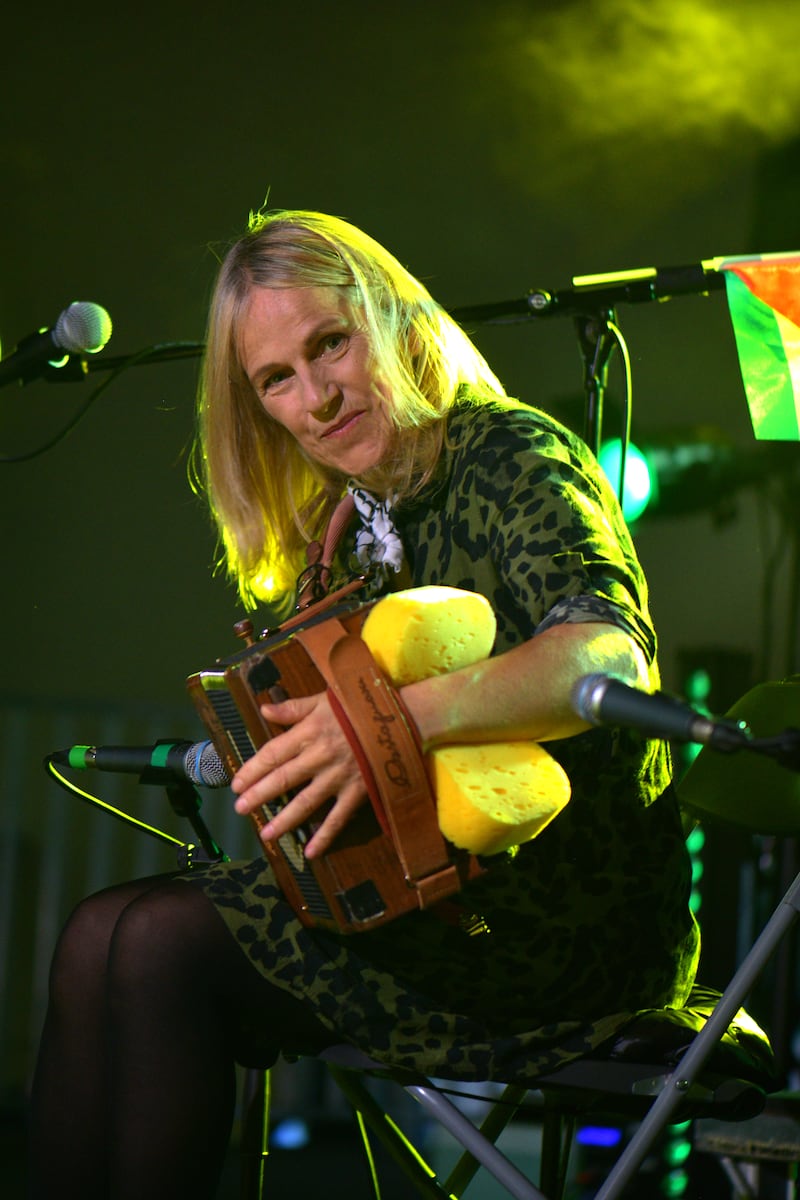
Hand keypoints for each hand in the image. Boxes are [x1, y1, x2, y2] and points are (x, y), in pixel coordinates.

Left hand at [231, 691, 368, 857]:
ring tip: (266, 834)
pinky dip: (325, 836)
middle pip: (284, 779)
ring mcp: (339, 777)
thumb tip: (264, 710)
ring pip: (306, 802)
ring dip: (284, 820)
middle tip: (241, 809)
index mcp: (310, 732)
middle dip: (259, 795)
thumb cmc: (357, 707)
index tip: (236, 783)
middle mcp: (320, 756)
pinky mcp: (358, 792)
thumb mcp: (324, 700)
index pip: (273, 753)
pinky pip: (338, 817)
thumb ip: (293, 708)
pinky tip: (310, 852)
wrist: (398, 719)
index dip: (253, 769)